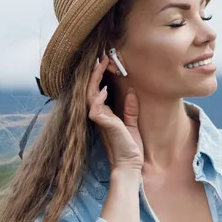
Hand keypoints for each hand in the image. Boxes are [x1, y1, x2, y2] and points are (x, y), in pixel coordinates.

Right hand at [86, 53, 143, 171]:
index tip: (107, 62)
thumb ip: (130, 108)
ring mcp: (99, 119)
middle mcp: (99, 115)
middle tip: (102, 57)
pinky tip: (105, 89)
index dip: (99, 75)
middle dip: (94, 72)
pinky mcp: (103, 125)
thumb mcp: (132, 124)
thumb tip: (131, 92)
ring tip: (101, 64)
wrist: (130, 165)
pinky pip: (95, 108)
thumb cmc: (130, 147)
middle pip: (90, 88)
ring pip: (89, 94)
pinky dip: (99, 97)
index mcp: (104, 114)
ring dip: (95, 79)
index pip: (97, 90)